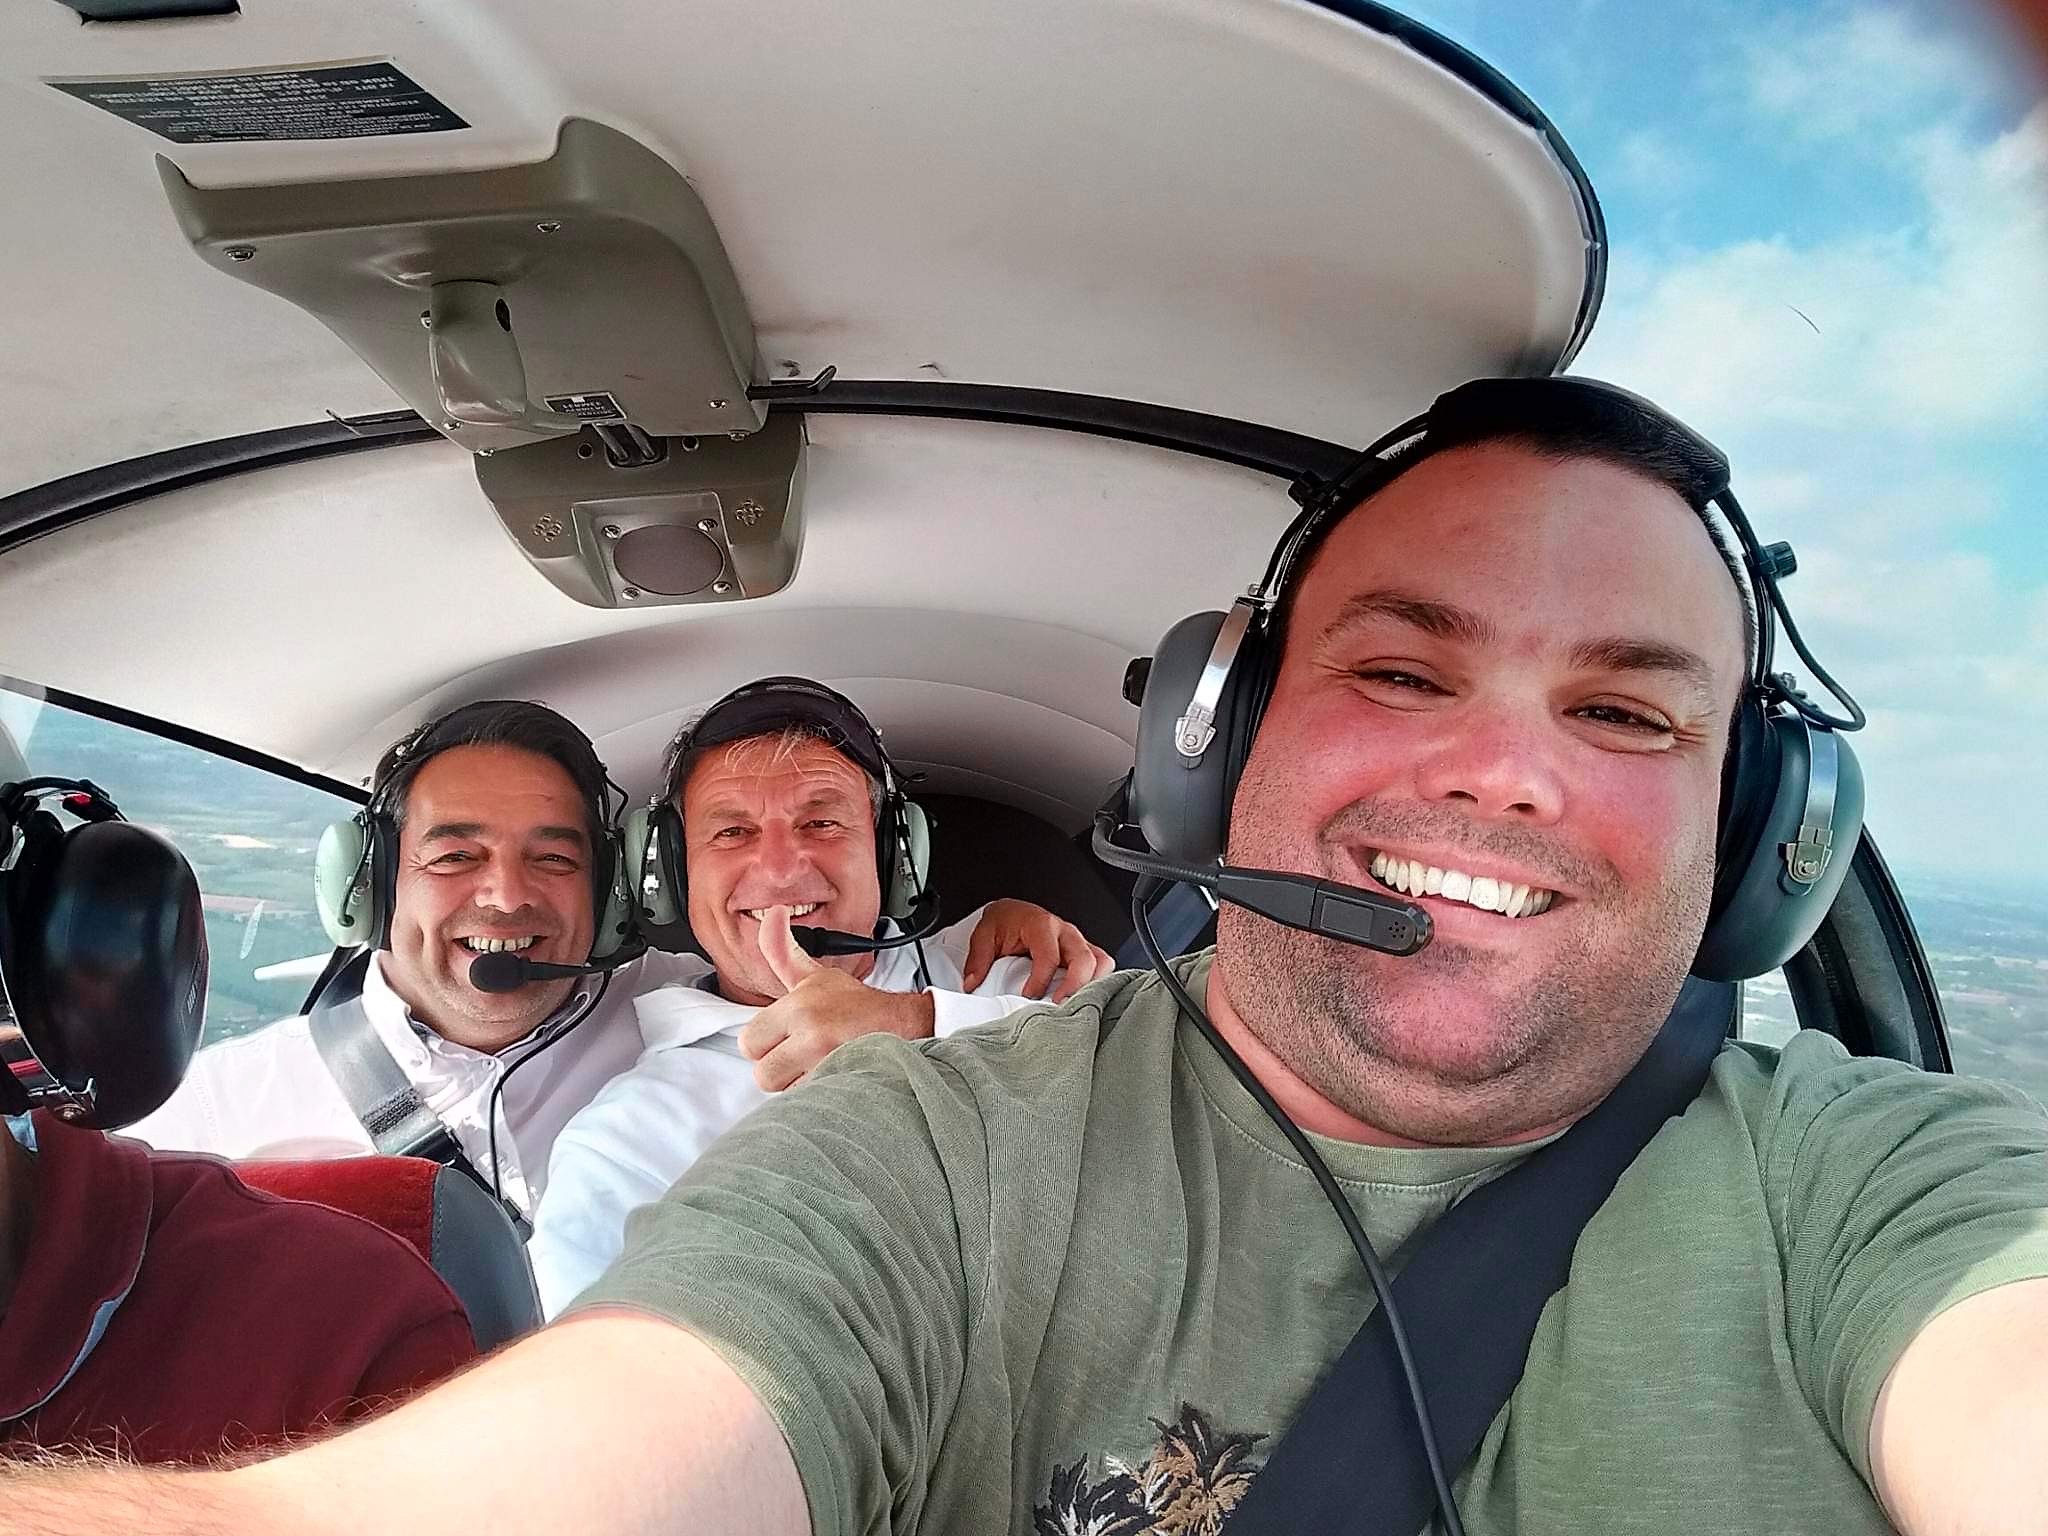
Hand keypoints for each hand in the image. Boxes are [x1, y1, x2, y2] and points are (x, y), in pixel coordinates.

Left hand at [738, 906, 936, 1091]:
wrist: (906, 1025)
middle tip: (803, 1057)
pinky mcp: (842, 1083)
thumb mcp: (815, 975)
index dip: (766, 1045)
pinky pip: (809, 1101)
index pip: (748, 1043)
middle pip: (762, 1074)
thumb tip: (772, 914)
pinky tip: (832, 1079)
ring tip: (821, 1066)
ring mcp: (827, 1061)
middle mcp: (810, 1032)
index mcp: (797, 1006)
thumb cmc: (857, 1005)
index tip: (786, 1039)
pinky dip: (819, 1095)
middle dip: (780, 1070)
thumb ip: (781, 950)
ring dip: (800, 1084)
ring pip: (785, 1092)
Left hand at [960, 898, 1114, 1001]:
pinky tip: (1081, 998)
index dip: (1040, 980)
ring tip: (1072, 1005)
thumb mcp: (984, 934)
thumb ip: (978, 959)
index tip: (1028, 996)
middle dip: (1074, 987)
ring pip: (1101, 962)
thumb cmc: (1005, 921)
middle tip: (1057, 1007)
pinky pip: (1102, 965)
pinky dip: (1097, 982)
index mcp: (1041, 924)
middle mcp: (1065, 931)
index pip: (1049, 955)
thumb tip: (972, 984)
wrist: (1014, 910)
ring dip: (1091, 985)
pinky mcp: (1084, 951)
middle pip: (1084, 959)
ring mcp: (1078, 941)